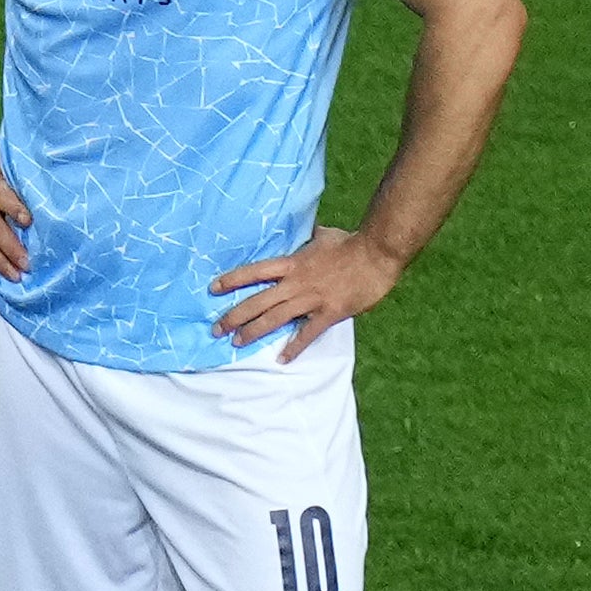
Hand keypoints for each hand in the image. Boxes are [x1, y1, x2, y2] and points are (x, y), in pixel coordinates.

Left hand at [209, 224, 401, 355]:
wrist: (378, 253)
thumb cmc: (352, 242)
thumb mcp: (324, 235)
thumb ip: (309, 238)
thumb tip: (305, 231)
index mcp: (293, 263)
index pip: (255, 271)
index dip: (232, 280)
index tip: (213, 289)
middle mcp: (296, 282)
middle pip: (258, 301)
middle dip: (234, 316)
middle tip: (216, 329)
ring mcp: (311, 299)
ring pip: (275, 318)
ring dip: (253, 332)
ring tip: (237, 343)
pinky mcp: (329, 312)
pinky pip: (308, 333)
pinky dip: (295, 347)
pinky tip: (282, 359)